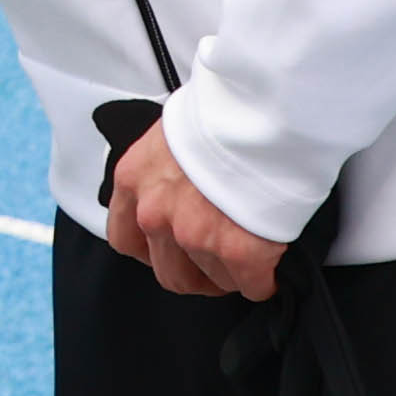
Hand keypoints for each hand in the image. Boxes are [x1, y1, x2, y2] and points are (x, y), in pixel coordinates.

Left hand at [100, 121, 285, 302]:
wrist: (262, 110)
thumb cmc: (222, 110)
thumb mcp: (171, 134)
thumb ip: (164, 171)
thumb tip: (181, 190)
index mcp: (134, 181)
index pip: (125, 240)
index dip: (153, 252)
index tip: (173, 250)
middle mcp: (155, 214)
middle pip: (169, 273)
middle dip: (195, 273)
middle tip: (217, 263)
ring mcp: (194, 235)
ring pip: (213, 281)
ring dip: (231, 274)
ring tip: (249, 255)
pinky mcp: (238, 252)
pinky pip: (251, 286)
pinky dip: (262, 282)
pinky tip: (270, 269)